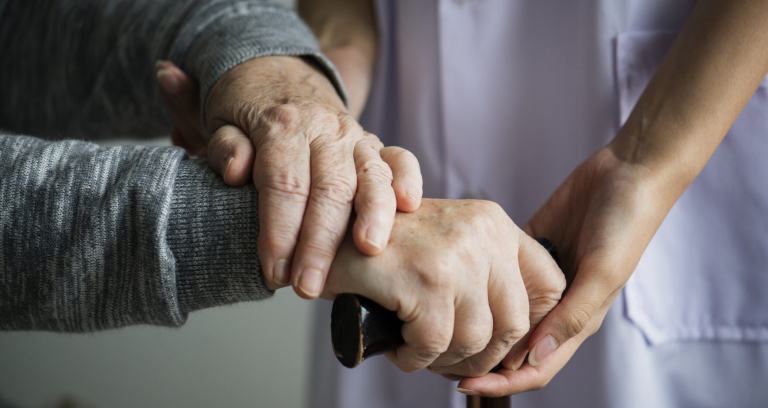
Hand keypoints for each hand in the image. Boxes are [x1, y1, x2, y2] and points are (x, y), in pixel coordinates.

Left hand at [155, 58, 422, 296]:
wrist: (278, 75)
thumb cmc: (248, 110)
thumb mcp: (221, 121)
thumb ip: (226, 146)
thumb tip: (238, 170)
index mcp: (283, 125)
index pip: (284, 183)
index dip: (279, 231)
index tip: (273, 271)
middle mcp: (325, 129)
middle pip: (329, 188)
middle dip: (320, 242)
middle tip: (308, 286)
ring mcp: (355, 136)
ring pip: (370, 175)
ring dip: (373, 215)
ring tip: (369, 251)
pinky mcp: (375, 144)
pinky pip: (400, 158)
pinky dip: (407, 179)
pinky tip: (409, 206)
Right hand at [321, 199, 565, 375]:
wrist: (326, 233)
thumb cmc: (386, 249)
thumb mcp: (448, 245)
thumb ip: (488, 274)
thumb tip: (523, 339)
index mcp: (494, 223)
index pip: (549, 285)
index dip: (532, 327)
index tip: (501, 346)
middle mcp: (482, 233)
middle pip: (514, 324)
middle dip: (483, 356)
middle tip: (450, 360)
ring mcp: (455, 255)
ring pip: (474, 340)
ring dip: (444, 360)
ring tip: (417, 350)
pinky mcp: (424, 280)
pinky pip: (433, 346)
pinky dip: (414, 359)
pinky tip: (398, 348)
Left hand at [457, 147, 672, 395]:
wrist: (629, 172)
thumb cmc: (626, 223)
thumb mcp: (603, 271)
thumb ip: (573, 314)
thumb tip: (535, 355)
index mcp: (577, 319)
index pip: (536, 366)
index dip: (502, 383)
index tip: (463, 386)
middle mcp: (556, 305)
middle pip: (513, 347)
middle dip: (480, 360)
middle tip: (440, 359)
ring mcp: (541, 278)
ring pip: (502, 313)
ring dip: (477, 323)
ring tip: (441, 323)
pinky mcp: (530, 249)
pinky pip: (499, 272)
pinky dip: (480, 282)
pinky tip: (455, 281)